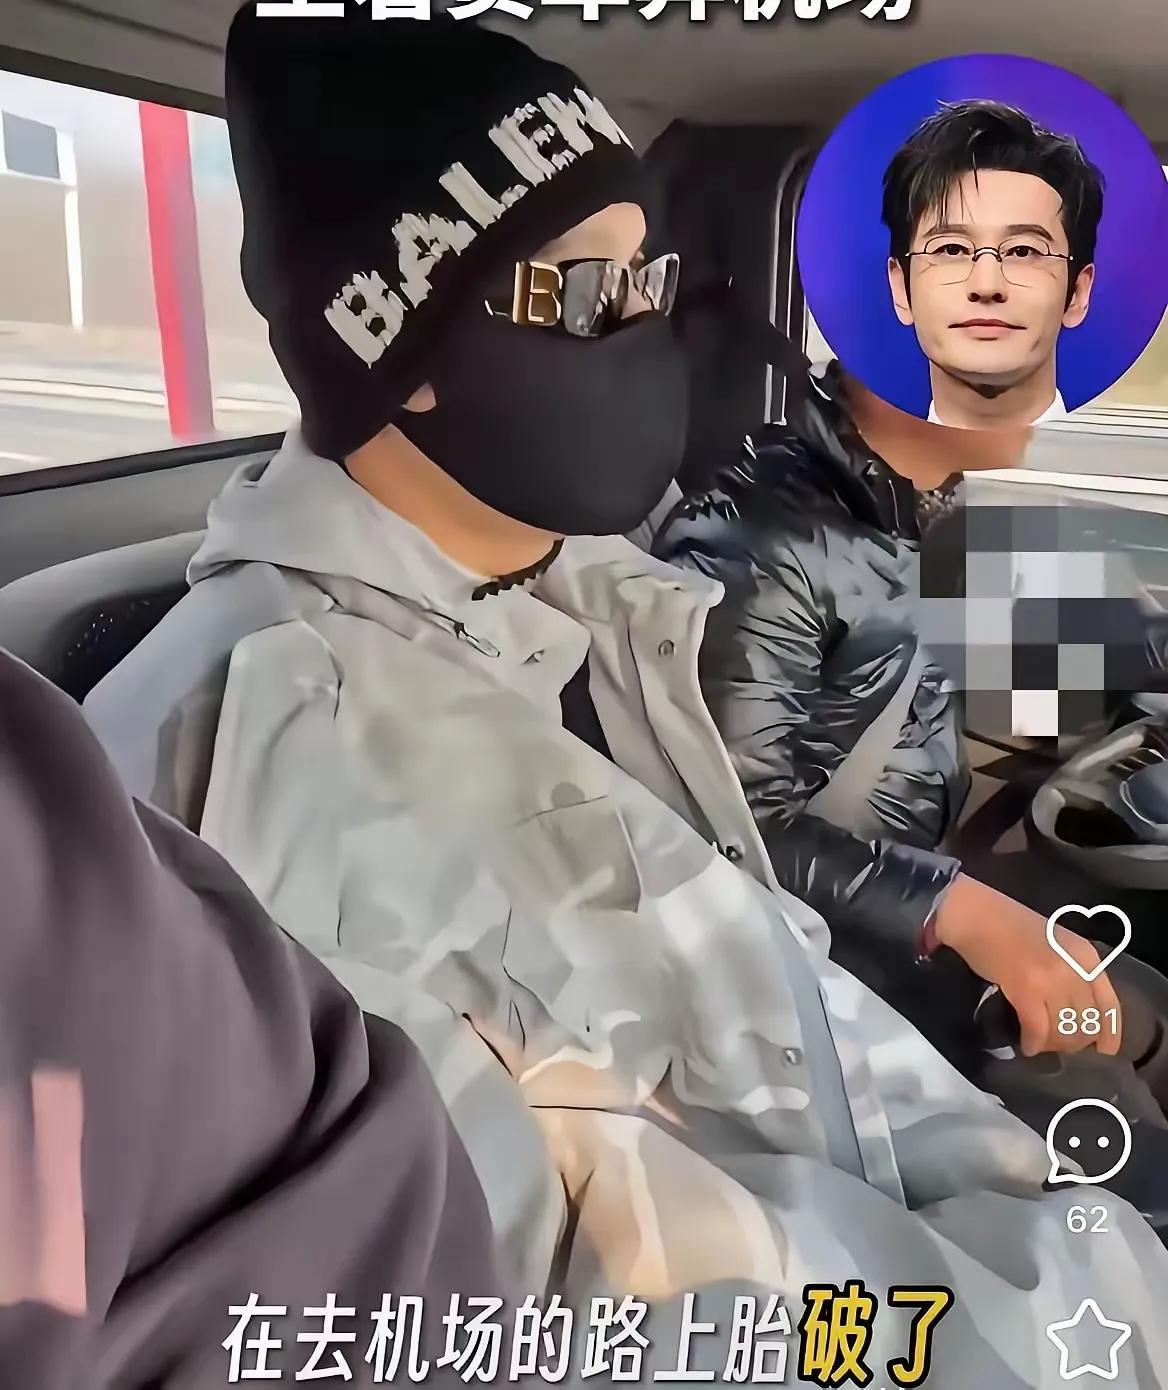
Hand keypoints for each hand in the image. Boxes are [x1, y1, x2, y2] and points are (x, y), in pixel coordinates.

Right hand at [933, 875, 1122, 1057]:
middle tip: (1056, 1046)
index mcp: (1086, 957)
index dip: (1109, 1033)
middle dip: (1073, 1042)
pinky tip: (1026, 1045)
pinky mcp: (1026, 989)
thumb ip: (1071, 972)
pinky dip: (1033, 1042)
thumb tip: (1074, 1012)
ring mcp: (1052, 979)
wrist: (976, 913)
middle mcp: (1075, 969)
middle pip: (1086, 1022)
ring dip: (1053, 1045)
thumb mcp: (1056, 946)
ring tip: (1040, 1045)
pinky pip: (1038, 1028)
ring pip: (1064, 1030)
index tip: (1104, 1051)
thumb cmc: (1011, 927)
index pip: (1109, 1004)